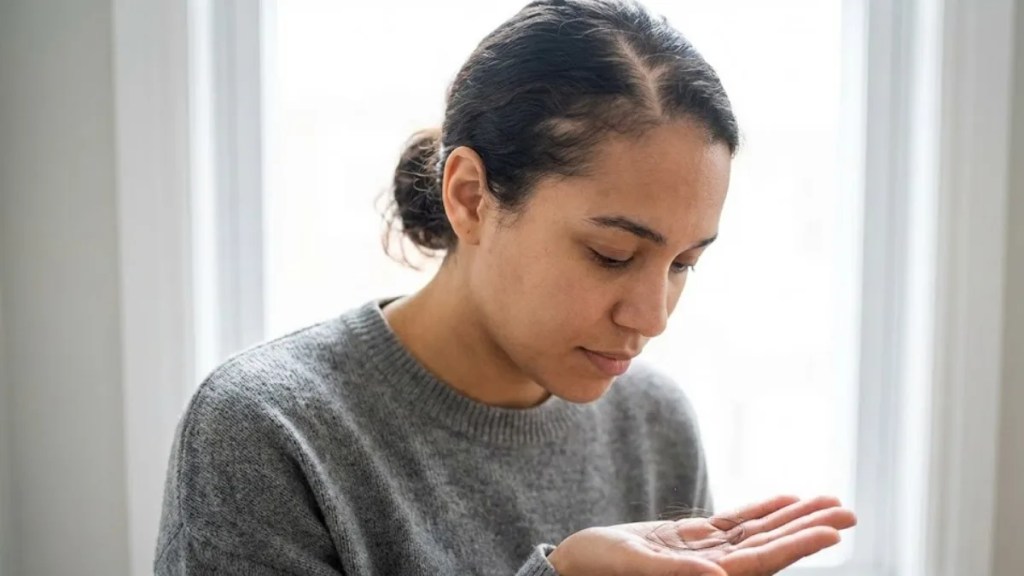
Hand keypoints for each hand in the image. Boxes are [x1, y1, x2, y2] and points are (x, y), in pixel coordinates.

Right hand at [547, 495, 856, 575]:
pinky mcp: (690, 539)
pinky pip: (734, 522)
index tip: (834, 531)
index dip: (799, 545)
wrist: (572, 563)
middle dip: (809, 528)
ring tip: (828, 501)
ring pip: (758, 531)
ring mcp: (704, 552)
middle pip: (771, 545)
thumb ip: (677, 573)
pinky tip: (785, 500)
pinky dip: (761, 511)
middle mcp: (712, 568)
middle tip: (848, 511)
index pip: (762, 560)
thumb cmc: (595, 567)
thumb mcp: (633, 566)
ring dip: (793, 516)